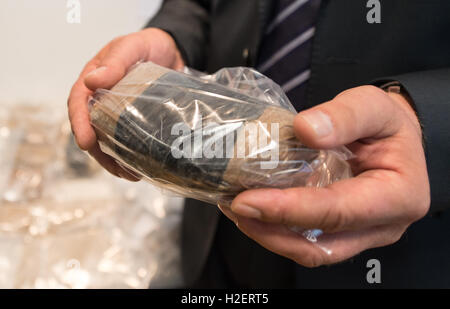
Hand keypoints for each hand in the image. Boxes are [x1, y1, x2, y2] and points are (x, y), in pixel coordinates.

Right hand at [68, 28, 184, 179]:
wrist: (172, 50)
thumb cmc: (147, 45)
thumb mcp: (132, 47)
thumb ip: (115, 62)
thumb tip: (91, 80)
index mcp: (93, 80)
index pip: (78, 103)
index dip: (79, 124)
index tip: (86, 142)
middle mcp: (101, 99)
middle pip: (91, 129)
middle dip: (100, 152)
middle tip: (115, 168)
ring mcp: (118, 112)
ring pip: (109, 140)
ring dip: (116, 160)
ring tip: (130, 175)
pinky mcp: (135, 121)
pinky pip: (128, 141)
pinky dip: (131, 157)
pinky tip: (140, 169)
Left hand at [220, 85, 429, 266]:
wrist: (392, 138)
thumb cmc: (387, 124)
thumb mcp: (374, 105)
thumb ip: (345, 115)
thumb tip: (306, 130)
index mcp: (398, 196)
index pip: (338, 213)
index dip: (290, 210)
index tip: (248, 201)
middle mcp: (381, 226)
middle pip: (321, 246)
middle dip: (272, 231)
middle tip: (236, 206)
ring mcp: (360, 235)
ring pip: (310, 251)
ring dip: (269, 235)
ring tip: (238, 208)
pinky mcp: (341, 233)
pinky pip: (307, 241)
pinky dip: (277, 229)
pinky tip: (254, 209)